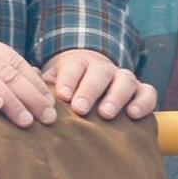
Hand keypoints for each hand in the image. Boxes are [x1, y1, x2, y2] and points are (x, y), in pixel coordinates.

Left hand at [43, 49, 157, 119]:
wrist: (92, 84)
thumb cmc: (67, 89)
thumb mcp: (53, 83)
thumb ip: (42, 83)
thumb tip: (29, 77)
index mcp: (78, 63)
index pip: (74, 68)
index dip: (68, 80)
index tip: (62, 96)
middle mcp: (103, 69)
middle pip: (99, 74)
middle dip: (89, 91)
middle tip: (80, 109)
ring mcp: (124, 78)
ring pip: (125, 81)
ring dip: (116, 97)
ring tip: (106, 114)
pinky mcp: (142, 91)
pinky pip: (148, 92)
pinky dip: (144, 101)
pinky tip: (134, 115)